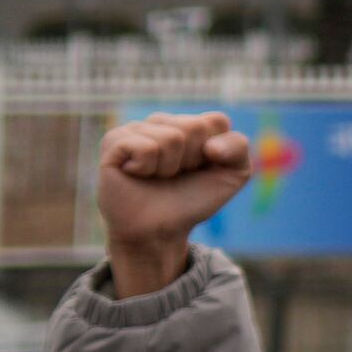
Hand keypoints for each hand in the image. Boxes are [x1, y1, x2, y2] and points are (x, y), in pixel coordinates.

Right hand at [96, 110, 255, 299]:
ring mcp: (135, 129)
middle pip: (195, 127)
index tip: (201, 168)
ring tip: (156, 177)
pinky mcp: (113, 142)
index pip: (216, 121)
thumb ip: (238, 147)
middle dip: (192, 159)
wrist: (160, 230)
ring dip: (169, 167)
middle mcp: (161, 122)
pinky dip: (147, 168)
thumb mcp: (233, 174)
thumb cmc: (193, 200)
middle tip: (175, 175)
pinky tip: (136, 174)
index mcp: (189, 123)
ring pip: (171, 138)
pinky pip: (145, 147)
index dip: (217, 153)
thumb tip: (210, 146)